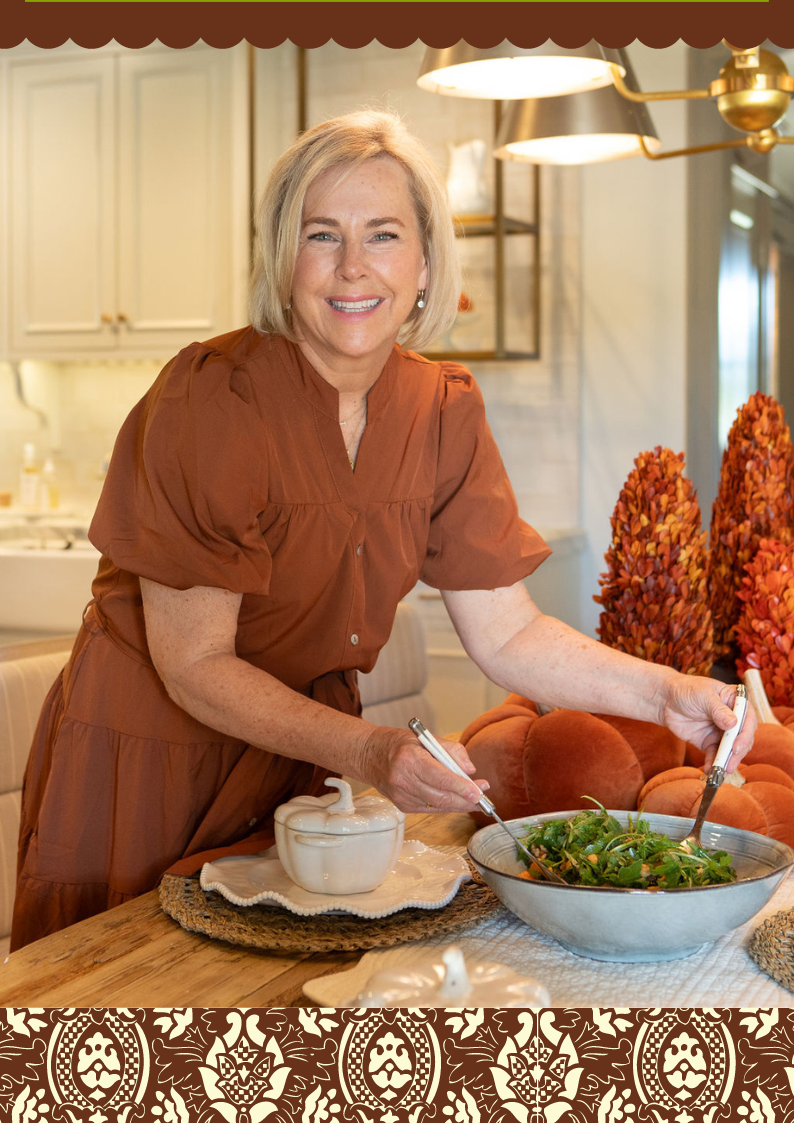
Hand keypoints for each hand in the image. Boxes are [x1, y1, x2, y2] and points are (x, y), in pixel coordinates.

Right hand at [358, 726, 489, 812]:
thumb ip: (451, 751)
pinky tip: (457, 801)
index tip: (479, 791)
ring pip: (438, 805)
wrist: (369, 755)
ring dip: (458, 804)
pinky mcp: (402, 806)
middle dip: (465, 799)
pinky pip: (430, 808)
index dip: (462, 787)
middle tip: (483, 797)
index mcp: (409, 759)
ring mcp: (401, 796)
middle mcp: (403, 779)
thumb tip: (469, 769)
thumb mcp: (426, 737)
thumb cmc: (399, 744)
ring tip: (475, 800)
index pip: (440, 777)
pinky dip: (446, 806)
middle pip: (441, 796)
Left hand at [659, 677, 756, 772]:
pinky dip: (713, 762)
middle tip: (729, 764)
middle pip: (742, 738)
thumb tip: (733, 724)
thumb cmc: (687, 690)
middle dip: (737, 752)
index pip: (748, 719)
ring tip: (721, 771)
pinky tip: (709, 769)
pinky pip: (714, 755)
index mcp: (736, 702)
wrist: (666, 700)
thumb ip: (718, 710)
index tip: (736, 746)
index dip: (745, 734)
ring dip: (727, 761)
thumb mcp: (703, 695)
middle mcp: (733, 718)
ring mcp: (722, 732)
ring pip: (731, 749)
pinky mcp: (709, 742)